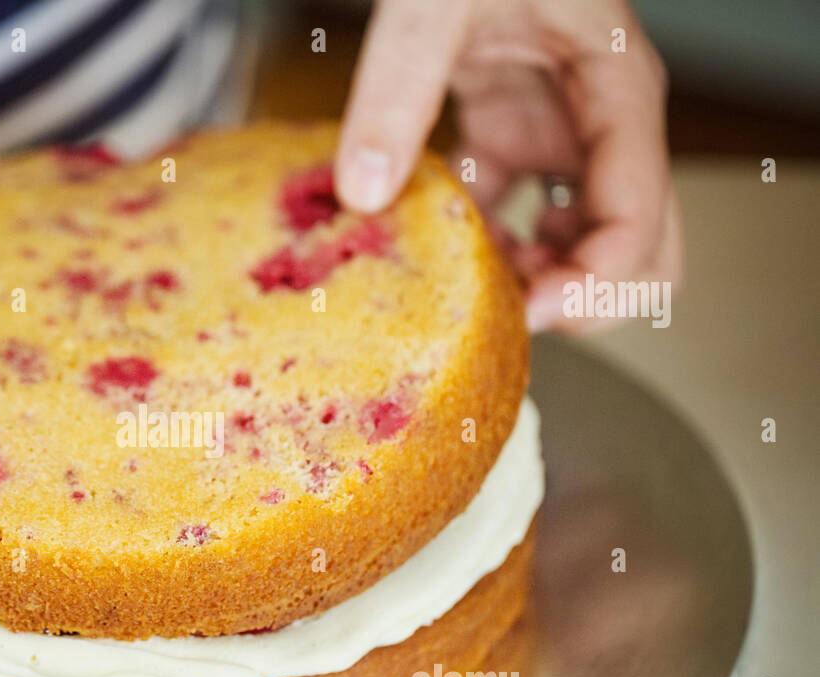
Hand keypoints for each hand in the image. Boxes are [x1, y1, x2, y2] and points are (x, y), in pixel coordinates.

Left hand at [336, 0, 682, 331]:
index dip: (599, 282)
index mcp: (616, 87)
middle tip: (512, 319)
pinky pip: (518, 215)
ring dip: (536, 279)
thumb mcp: (432, 1)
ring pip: (583, 240)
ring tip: (468, 289)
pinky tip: (435, 240)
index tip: (533, 312)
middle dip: (588, 297)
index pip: (641, 215)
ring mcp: (560, 131)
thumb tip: (362, 191)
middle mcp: (600, 119)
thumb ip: (398, 89)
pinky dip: (485, 244)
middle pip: (641, 244)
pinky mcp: (513, 133)